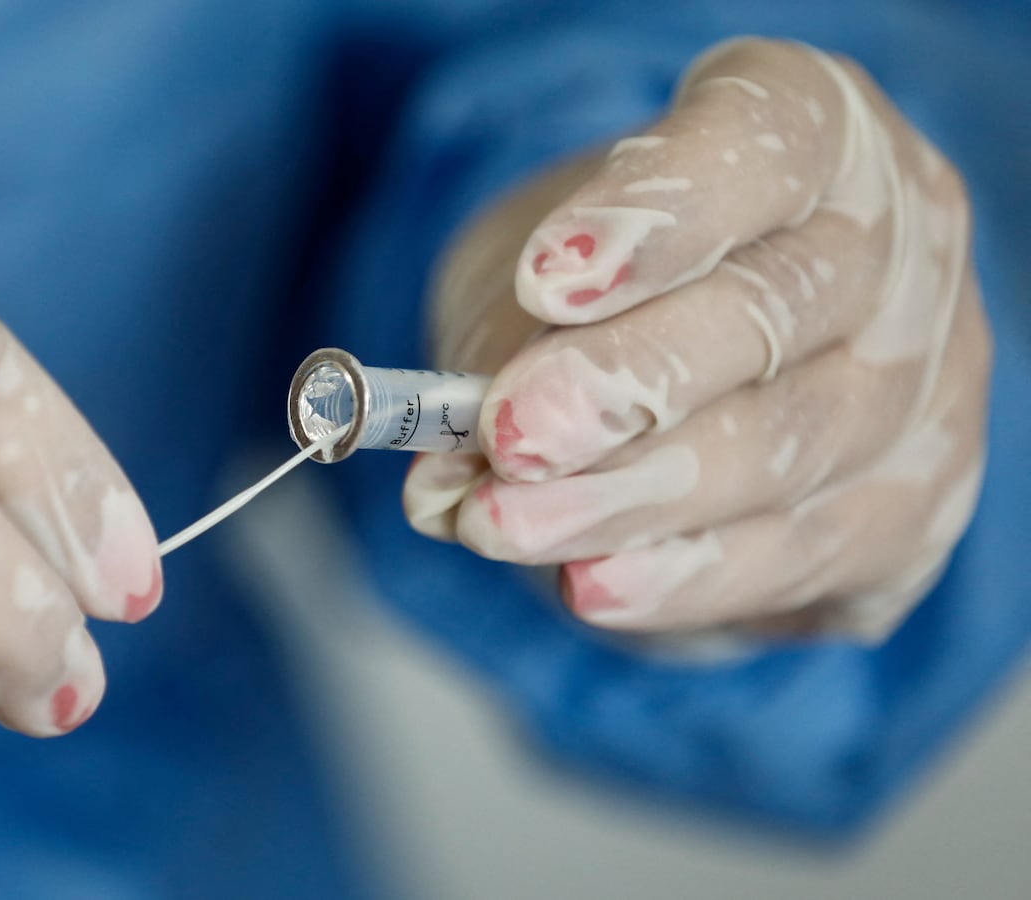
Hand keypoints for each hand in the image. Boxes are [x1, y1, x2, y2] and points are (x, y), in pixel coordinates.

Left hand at [403, 39, 987, 640]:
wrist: (705, 369)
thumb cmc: (611, 287)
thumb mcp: (534, 272)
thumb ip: (500, 351)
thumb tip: (448, 479)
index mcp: (815, 131)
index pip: (759, 146)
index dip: (655, 216)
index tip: (545, 280)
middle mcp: (898, 242)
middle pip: (774, 311)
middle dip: (629, 382)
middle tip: (515, 435)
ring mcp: (927, 379)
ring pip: (782, 448)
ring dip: (628, 499)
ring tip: (502, 526)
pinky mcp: (912, 506)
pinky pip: (796, 553)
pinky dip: (680, 577)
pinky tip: (591, 585)